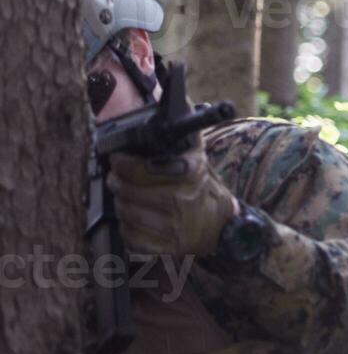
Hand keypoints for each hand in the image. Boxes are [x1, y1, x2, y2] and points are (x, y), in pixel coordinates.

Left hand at [108, 137, 237, 258]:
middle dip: (117, 182)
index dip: (125, 164)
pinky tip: (135, 220)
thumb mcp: (200, 162)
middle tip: (117, 178)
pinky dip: (128, 228)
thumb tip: (180, 104)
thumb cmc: (206, 192)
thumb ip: (184, 139)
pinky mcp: (169, 249)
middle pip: (129, 191)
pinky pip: (131, 237)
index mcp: (192, 176)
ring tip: (126, 198)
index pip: (144, 168)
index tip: (118, 160)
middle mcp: (184, 202)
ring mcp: (176, 229)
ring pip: (127, 213)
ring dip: (121, 204)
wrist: (224, 229)